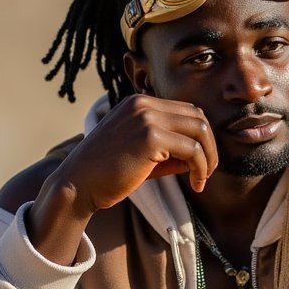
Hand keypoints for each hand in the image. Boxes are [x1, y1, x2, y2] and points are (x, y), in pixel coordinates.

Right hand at [48, 95, 218, 218]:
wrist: (79, 185)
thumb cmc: (109, 174)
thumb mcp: (143, 154)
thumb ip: (170, 150)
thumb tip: (203, 157)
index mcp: (139, 103)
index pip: (186, 111)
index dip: (200, 137)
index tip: (200, 163)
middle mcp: (143, 104)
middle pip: (197, 117)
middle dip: (210, 146)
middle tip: (207, 172)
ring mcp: (147, 117)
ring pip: (199, 131)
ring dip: (208, 158)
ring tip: (202, 180)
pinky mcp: (150, 136)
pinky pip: (192, 150)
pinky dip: (201, 168)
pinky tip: (195, 185)